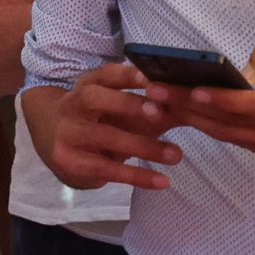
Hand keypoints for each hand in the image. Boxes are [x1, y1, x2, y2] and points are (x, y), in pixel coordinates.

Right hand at [44, 60, 182, 190]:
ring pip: (103, 136)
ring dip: (142, 145)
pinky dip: (136, 175)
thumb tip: (193, 101)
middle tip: (160, 113)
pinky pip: (106, 169)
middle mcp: (72, 104)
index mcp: (87, 85)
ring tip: (176, 155)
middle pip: (93, 98)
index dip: (128, 76)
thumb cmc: (102, 122)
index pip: (104, 74)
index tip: (155, 80)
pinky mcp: (70, 162)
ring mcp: (68, 133)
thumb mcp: (121, 109)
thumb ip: (152, 103)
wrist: (60, 148)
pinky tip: (162, 181)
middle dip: (126, 103)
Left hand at [152, 39, 254, 160]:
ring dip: (193, 121)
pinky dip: (212, 130)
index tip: (191, 90)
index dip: (220, 101)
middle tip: (153, 94)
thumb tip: (244, 64)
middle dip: (189, 109)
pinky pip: (238, 142)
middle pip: (231, 124)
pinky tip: (187, 116)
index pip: (252, 106)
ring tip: (160, 105)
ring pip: (229, 136)